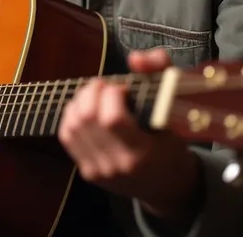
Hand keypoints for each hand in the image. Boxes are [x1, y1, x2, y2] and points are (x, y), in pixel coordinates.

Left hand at [58, 48, 201, 222]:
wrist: (167, 183)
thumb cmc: (170, 141)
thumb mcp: (175, 106)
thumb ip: (159, 71)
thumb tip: (135, 58)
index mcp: (141, 152)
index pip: (111, 118)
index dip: (112, 94)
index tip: (124, 88)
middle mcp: (117, 164)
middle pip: (87, 117)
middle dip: (93, 91)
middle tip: (107, 87)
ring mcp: (100, 170)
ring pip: (73, 123)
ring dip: (81, 100)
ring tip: (97, 95)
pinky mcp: (88, 172)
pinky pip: (67, 135)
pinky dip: (72, 115)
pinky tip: (87, 109)